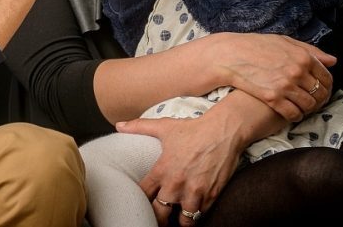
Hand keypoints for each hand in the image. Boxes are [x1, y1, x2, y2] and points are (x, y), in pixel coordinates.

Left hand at [118, 116, 239, 226]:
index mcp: (162, 170)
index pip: (143, 193)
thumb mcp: (164, 126)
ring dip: (180, 220)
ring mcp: (195, 192)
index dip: (140, 199)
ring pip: (183, 220)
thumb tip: (119, 125)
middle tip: (158, 217)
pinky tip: (193, 211)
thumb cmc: (193, 129)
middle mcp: (176, 185)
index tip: (141, 201)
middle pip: (160, 213)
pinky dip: (197, 215)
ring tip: (176, 219)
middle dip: (158, 217)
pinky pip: (201, 214)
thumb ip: (140, 127)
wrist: (223, 131)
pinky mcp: (212, 195)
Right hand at [209, 32, 334, 121]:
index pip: (326, 77)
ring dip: (307, 109)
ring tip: (300, 107)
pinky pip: (294, 114)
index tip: (320, 90)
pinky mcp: (273, 98)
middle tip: (312, 101)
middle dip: (319, 99)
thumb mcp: (283, 41)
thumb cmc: (255, 46)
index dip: (326, 86)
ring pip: (309, 105)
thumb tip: (333, 61)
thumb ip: (310, 51)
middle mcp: (297, 72)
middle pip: (319, 93)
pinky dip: (295, 116)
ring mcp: (285, 86)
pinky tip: (290, 112)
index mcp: (302, 57)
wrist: (230, 55)